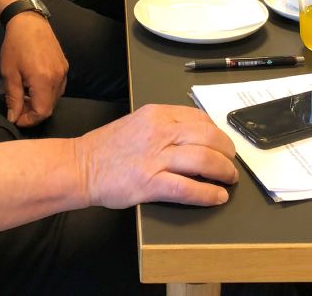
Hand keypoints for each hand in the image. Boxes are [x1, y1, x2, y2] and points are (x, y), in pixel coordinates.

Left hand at [0, 12, 67, 126]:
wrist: (28, 22)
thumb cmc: (15, 46)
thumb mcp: (9, 73)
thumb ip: (13, 98)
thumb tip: (13, 117)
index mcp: (43, 80)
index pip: (42, 112)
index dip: (29, 120)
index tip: (16, 118)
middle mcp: (58, 77)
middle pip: (50, 107)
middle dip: (33, 113)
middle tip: (18, 109)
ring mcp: (63, 72)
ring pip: (55, 98)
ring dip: (40, 103)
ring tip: (24, 97)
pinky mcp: (65, 66)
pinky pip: (58, 87)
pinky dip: (46, 93)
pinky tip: (34, 87)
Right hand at [73, 104, 237, 207]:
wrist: (80, 166)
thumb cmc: (108, 147)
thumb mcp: (138, 123)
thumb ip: (165, 126)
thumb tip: (195, 136)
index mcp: (157, 114)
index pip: (200, 118)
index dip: (218, 132)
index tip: (223, 143)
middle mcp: (159, 132)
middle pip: (209, 137)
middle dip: (227, 152)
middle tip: (231, 163)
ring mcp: (155, 158)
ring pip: (204, 160)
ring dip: (223, 172)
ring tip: (229, 180)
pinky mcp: (150, 184)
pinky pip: (188, 188)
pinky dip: (207, 194)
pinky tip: (217, 196)